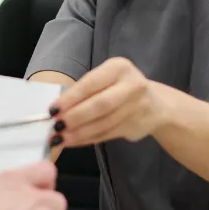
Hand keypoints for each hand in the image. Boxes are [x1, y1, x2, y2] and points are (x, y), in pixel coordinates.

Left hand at [50, 58, 165, 147]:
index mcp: (119, 68)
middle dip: (75, 117)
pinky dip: (87, 139)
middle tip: (56, 126)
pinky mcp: (135, 126)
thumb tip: (57, 109)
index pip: (91, 83)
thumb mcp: (106, 79)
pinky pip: (107, 135)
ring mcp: (136, 107)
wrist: (155, 105)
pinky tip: (73, 141)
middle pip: (100, 105)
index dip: (71, 98)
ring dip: (79, 133)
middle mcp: (131, 85)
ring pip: (103, 123)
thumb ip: (85, 90)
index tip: (53, 109)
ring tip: (60, 138)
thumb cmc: (120, 88)